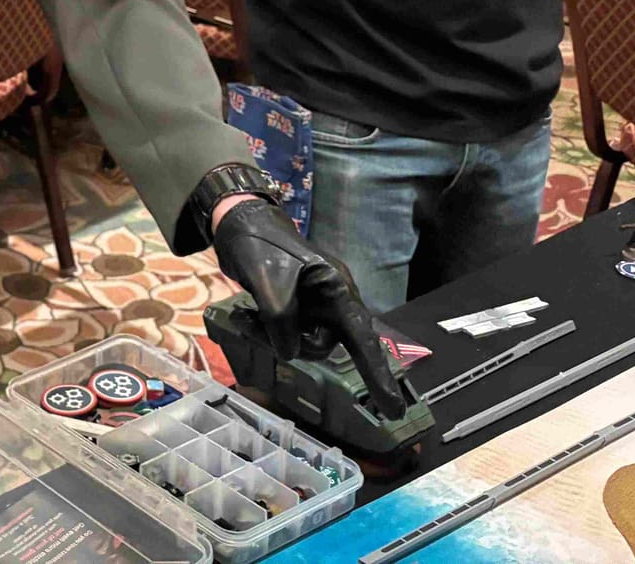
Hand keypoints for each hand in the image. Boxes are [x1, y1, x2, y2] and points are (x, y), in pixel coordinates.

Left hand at [210, 199, 408, 418]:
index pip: (363, 337)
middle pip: (324, 344)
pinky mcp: (298, 308)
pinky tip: (246, 315)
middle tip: (251, 325)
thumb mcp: (267, 282)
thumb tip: (290, 352)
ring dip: (272, 337)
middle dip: (290, 344)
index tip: (395, 410)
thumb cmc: (259, 245)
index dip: (378, 374)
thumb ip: (281, 320)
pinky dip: (267, 331)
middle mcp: (333, 300)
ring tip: (246, 316)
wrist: (239, 224)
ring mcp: (316, 305)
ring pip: (302, 341)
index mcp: (337, 288)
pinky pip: (289, 333)